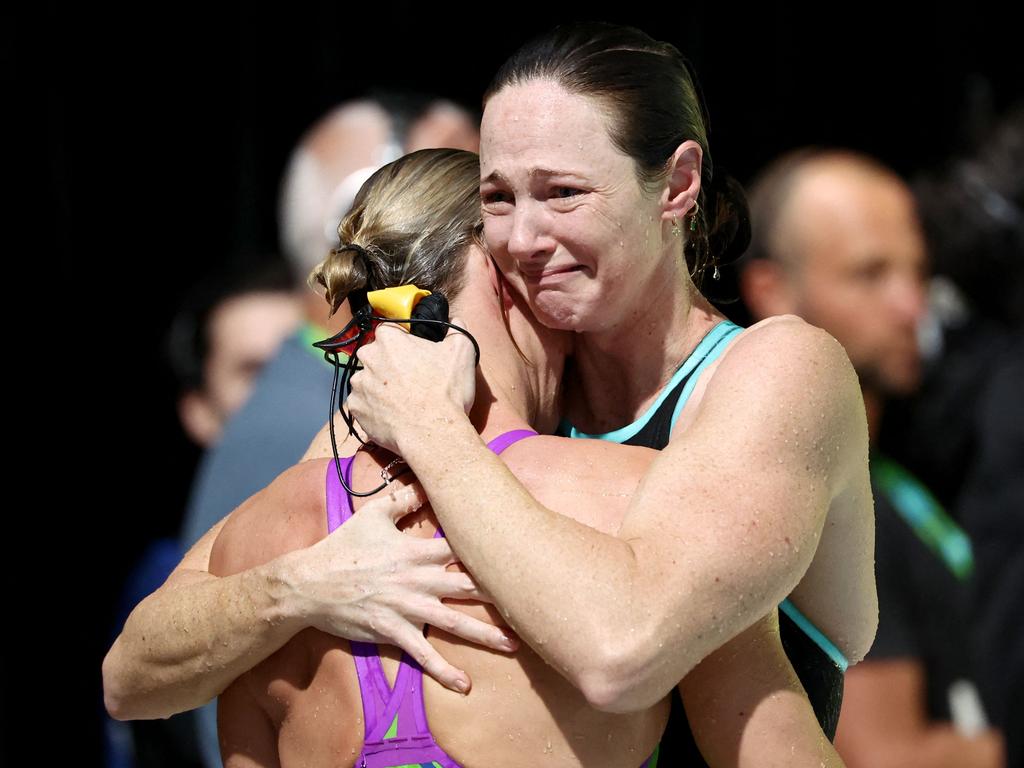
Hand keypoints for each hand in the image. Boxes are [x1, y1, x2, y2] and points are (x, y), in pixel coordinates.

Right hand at [277, 482, 515, 692]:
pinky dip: (444, 671)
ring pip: (454, 623)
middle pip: (467, 587)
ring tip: (515, 644)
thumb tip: (423, 479)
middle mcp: (417, 580)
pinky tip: (465, 685)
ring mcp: (406, 608)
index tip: (518, 554)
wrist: (308, 584)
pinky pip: (423, 655)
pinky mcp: (393, 632)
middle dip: (500, 595)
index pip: (461, 548)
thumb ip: (401, 498)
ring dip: (485, 635)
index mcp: (415, 551)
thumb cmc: (342, 548)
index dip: (489, 551)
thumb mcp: (371, 516)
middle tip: (532, 602)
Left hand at [348, 321, 475, 453]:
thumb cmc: (446, 391)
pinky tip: (392, 414)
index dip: (404, 341)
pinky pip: (363, 403)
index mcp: (389, 339)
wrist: (432, 434)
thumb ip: (456, 329)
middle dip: (389, 364)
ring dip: (380, 386)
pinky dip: (374, 407)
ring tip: (402, 400)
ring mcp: (358, 385)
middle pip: (376, 354)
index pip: (391, 330)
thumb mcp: (462, 352)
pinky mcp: (355, 409)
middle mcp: (367, 358)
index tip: (415, 354)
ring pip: (368, 380)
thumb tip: (454, 319)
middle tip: (411, 379)